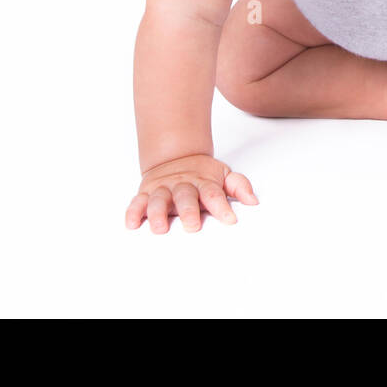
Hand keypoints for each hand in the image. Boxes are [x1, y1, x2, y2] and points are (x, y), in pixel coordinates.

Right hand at [125, 153, 257, 232]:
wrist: (175, 158)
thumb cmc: (202, 175)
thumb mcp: (223, 175)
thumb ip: (238, 186)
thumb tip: (253, 201)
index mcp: (202, 182)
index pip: (213, 193)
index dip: (221, 206)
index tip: (230, 220)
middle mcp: (181, 185)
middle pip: (185, 197)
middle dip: (188, 211)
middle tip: (192, 226)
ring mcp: (162, 189)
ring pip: (157, 200)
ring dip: (157, 214)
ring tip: (160, 229)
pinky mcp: (145, 193)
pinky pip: (136, 203)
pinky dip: (133, 213)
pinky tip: (133, 224)